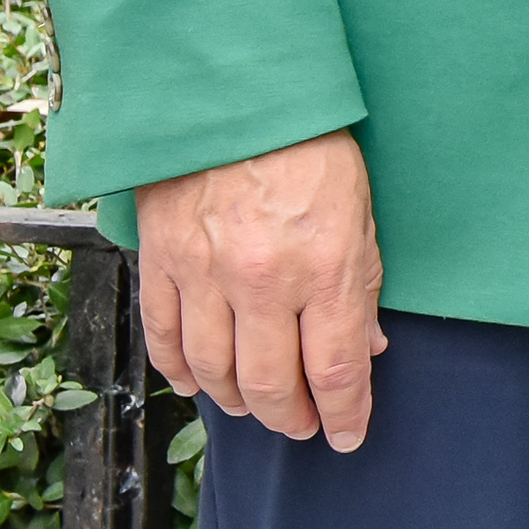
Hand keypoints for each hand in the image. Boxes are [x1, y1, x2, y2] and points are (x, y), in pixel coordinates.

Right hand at [134, 132, 388, 449]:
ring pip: (215, 374)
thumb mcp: (360, 212)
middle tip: (304, 425)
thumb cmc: (309, 145)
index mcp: (325, 267)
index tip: (348, 434)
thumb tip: (366, 347)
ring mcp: (206, 276)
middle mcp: (264, 282)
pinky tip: (200, 383)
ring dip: (238, 402)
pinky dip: (182, 373)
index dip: (345, 413)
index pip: (335, 369)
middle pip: (271, 386)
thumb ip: (362, 284)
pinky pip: (165, 340)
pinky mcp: (162, 265)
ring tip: (258, 405)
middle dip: (292, 419)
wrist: (234, 94)